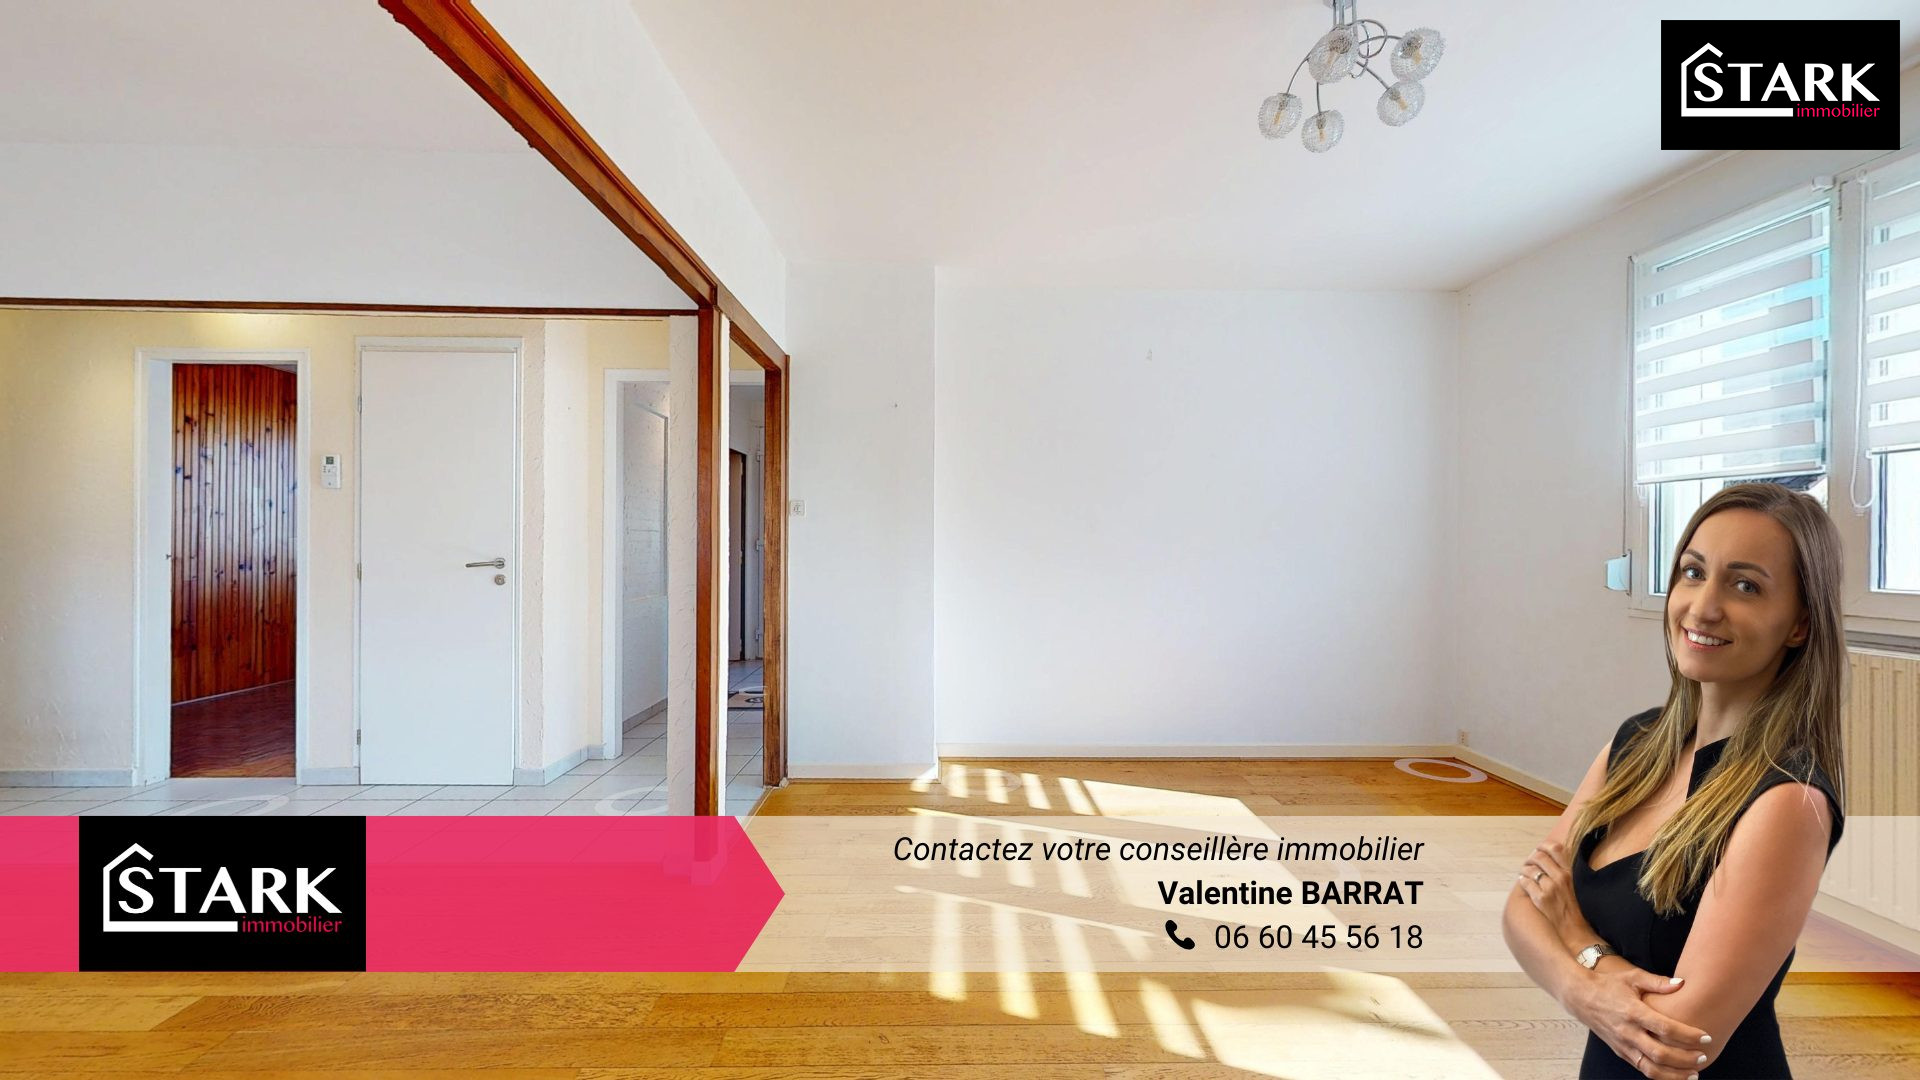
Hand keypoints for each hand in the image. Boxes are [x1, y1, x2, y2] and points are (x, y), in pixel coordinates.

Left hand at [1517, 840, 1586, 946]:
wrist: (1575, 929)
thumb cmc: (1576, 908)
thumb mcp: (1576, 885)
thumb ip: (1565, 870)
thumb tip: (1550, 856)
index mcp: (1571, 872)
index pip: (1555, 848)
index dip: (1543, 845)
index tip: (1538, 848)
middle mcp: (1560, 877)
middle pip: (1539, 857)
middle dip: (1531, 858)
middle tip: (1529, 863)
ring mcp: (1550, 888)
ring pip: (1529, 869)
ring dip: (1524, 870)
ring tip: (1524, 873)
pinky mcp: (1540, 898)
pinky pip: (1525, 882)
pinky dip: (1522, 881)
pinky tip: (1524, 883)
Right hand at [1567, 961, 1711, 1079]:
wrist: (1579, 996)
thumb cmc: (1608, 984)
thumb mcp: (1632, 977)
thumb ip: (1658, 982)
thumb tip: (1682, 983)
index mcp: (1633, 1012)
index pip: (1665, 1028)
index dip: (1688, 1035)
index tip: (1706, 1036)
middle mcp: (1627, 1031)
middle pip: (1660, 1054)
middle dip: (1686, 1059)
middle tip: (1703, 1056)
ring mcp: (1622, 1044)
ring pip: (1651, 1069)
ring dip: (1675, 1075)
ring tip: (1694, 1074)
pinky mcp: (1620, 1052)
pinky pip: (1642, 1069)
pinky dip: (1661, 1075)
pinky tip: (1676, 1073)